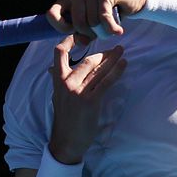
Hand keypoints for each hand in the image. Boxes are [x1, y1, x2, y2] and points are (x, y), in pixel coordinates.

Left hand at [47, 0, 148, 43]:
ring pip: (92, 21)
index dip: (61, 28)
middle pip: (77, 22)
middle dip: (89, 33)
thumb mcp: (90, 25)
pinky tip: (118, 32)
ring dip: (102, 30)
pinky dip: (111, 28)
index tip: (73, 32)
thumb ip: (82, 35)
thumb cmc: (106, 13)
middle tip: (98, 33)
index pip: (51, 14)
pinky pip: (104, 17)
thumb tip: (81, 42)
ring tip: (108, 28)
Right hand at [48, 36, 127, 162]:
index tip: (81, 35)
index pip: (59, 54)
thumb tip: (52, 69)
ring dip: (112, 59)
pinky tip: (123, 64)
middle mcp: (66, 83)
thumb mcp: (57, 98)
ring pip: (98, 70)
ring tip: (121, 52)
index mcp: (58, 81)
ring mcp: (78, 92)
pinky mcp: (90, 101)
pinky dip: (116, 71)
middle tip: (115, 49)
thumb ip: (58, 82)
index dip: (69, 41)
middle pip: (87, 60)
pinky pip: (105, 82)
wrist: (67, 141)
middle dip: (103, 54)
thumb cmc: (65, 120)